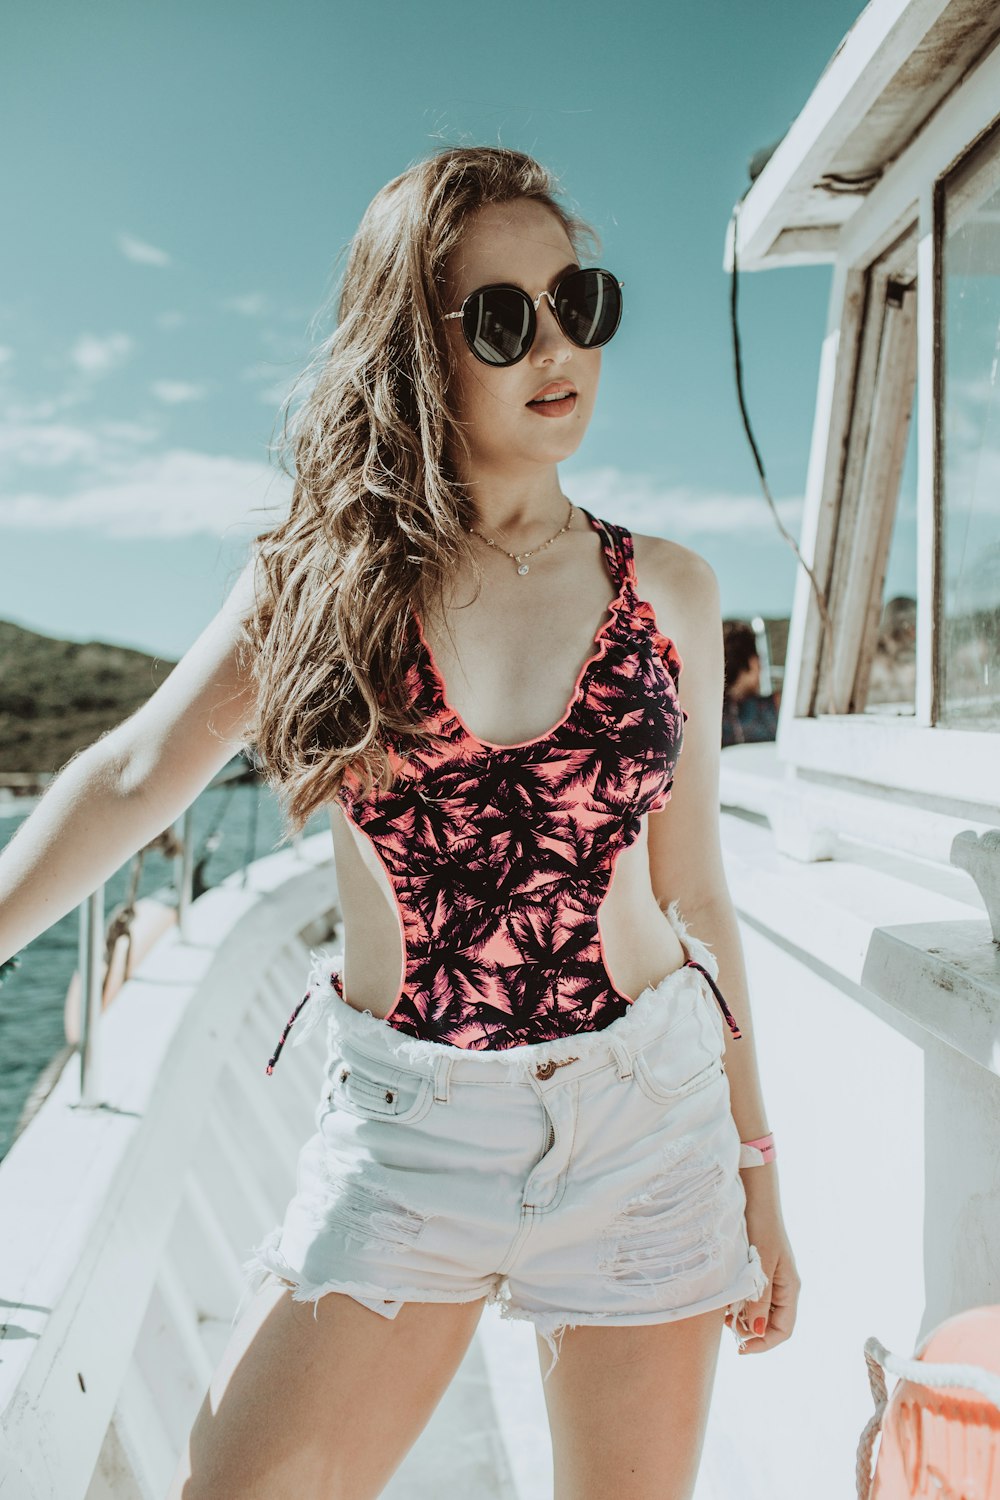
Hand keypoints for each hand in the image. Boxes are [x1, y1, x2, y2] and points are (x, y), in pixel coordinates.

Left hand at [725, 1182, 800, 1353]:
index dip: (764, 1344)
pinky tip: (725, 1298)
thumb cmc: (761, 1227)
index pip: (783, 1331)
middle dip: (750, 1331)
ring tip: (724, 1313)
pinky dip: (739, 1302)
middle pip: (771, 1324)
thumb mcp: (760, 1266)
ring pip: (759, 1311)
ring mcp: (771, 1278)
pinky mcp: (758, 1269)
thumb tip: (756, 1331)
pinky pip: (751, 1295)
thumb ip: (759, 1299)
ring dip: (743, 1317)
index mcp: (789, 1288)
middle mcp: (782, 1286)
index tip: (740, 1349)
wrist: (756, 1195)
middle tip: (727, 1327)